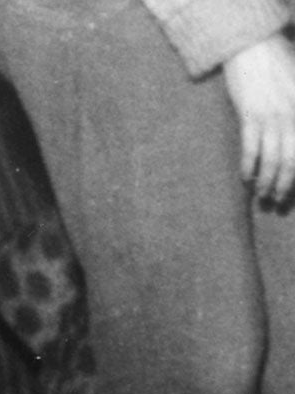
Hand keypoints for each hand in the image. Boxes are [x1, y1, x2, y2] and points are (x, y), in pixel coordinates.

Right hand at [224, 33, 294, 205]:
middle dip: (285, 186)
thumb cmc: (278, 65)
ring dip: (267, 182)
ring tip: (262, 196)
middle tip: (278, 202)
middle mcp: (293, 116)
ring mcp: (272, 116)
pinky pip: (250, 148)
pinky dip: (248, 166)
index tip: (292, 192)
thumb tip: (290, 141)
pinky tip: (245, 179)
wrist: (253, 47)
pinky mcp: (250, 115)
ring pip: (271, 159)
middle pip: (291, 161)